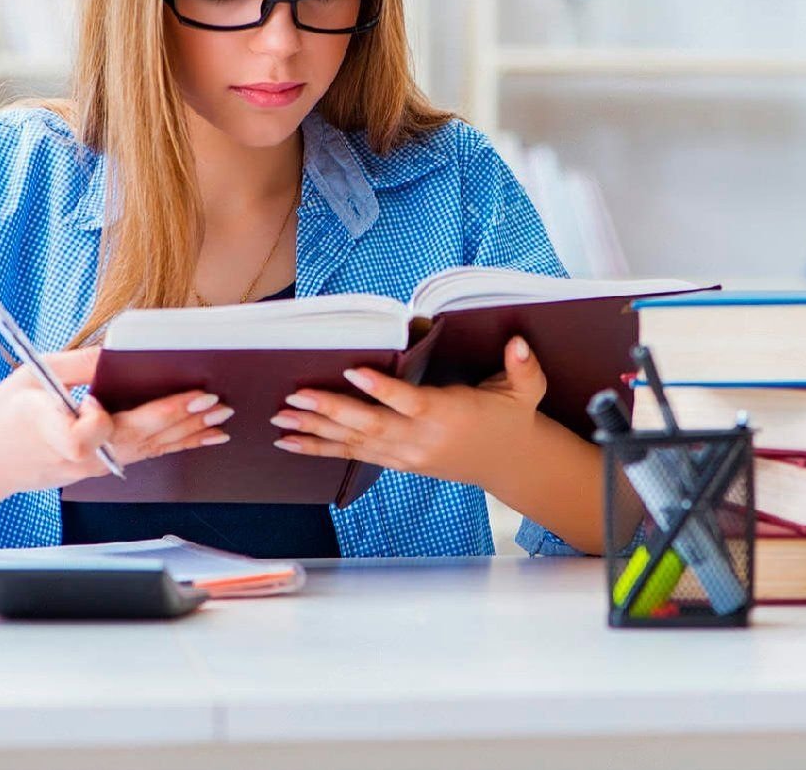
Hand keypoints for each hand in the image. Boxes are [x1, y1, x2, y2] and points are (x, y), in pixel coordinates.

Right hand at [0, 347, 232, 492]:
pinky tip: (206, 436)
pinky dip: (179, 443)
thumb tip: (116, 352)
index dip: (95, 420)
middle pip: (132, 439)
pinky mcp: (106, 468)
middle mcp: (80, 458)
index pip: (85, 436)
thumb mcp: (31, 375)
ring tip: (219, 415)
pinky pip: (148, 454)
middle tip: (209, 400)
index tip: (95, 402)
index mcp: (53, 434)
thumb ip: (75, 365)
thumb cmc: (9, 412)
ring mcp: (97, 468)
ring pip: (148, 449)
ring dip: (187, 431)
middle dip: (173, 418)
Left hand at [270, 336, 546, 486]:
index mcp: (449, 415)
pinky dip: (320, 449)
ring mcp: (407, 455)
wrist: (509, 462)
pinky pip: (353, 456)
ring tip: (280, 420)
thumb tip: (518, 343)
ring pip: (355, 444)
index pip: (411, 402)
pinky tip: (291, 443)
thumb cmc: (511, 417)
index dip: (382, 390)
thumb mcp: (526, 390)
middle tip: (296, 397)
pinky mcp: (397, 461)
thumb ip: (522, 367)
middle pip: (371, 426)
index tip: (354, 371)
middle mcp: (422, 440)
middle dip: (330, 412)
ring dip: (315, 431)